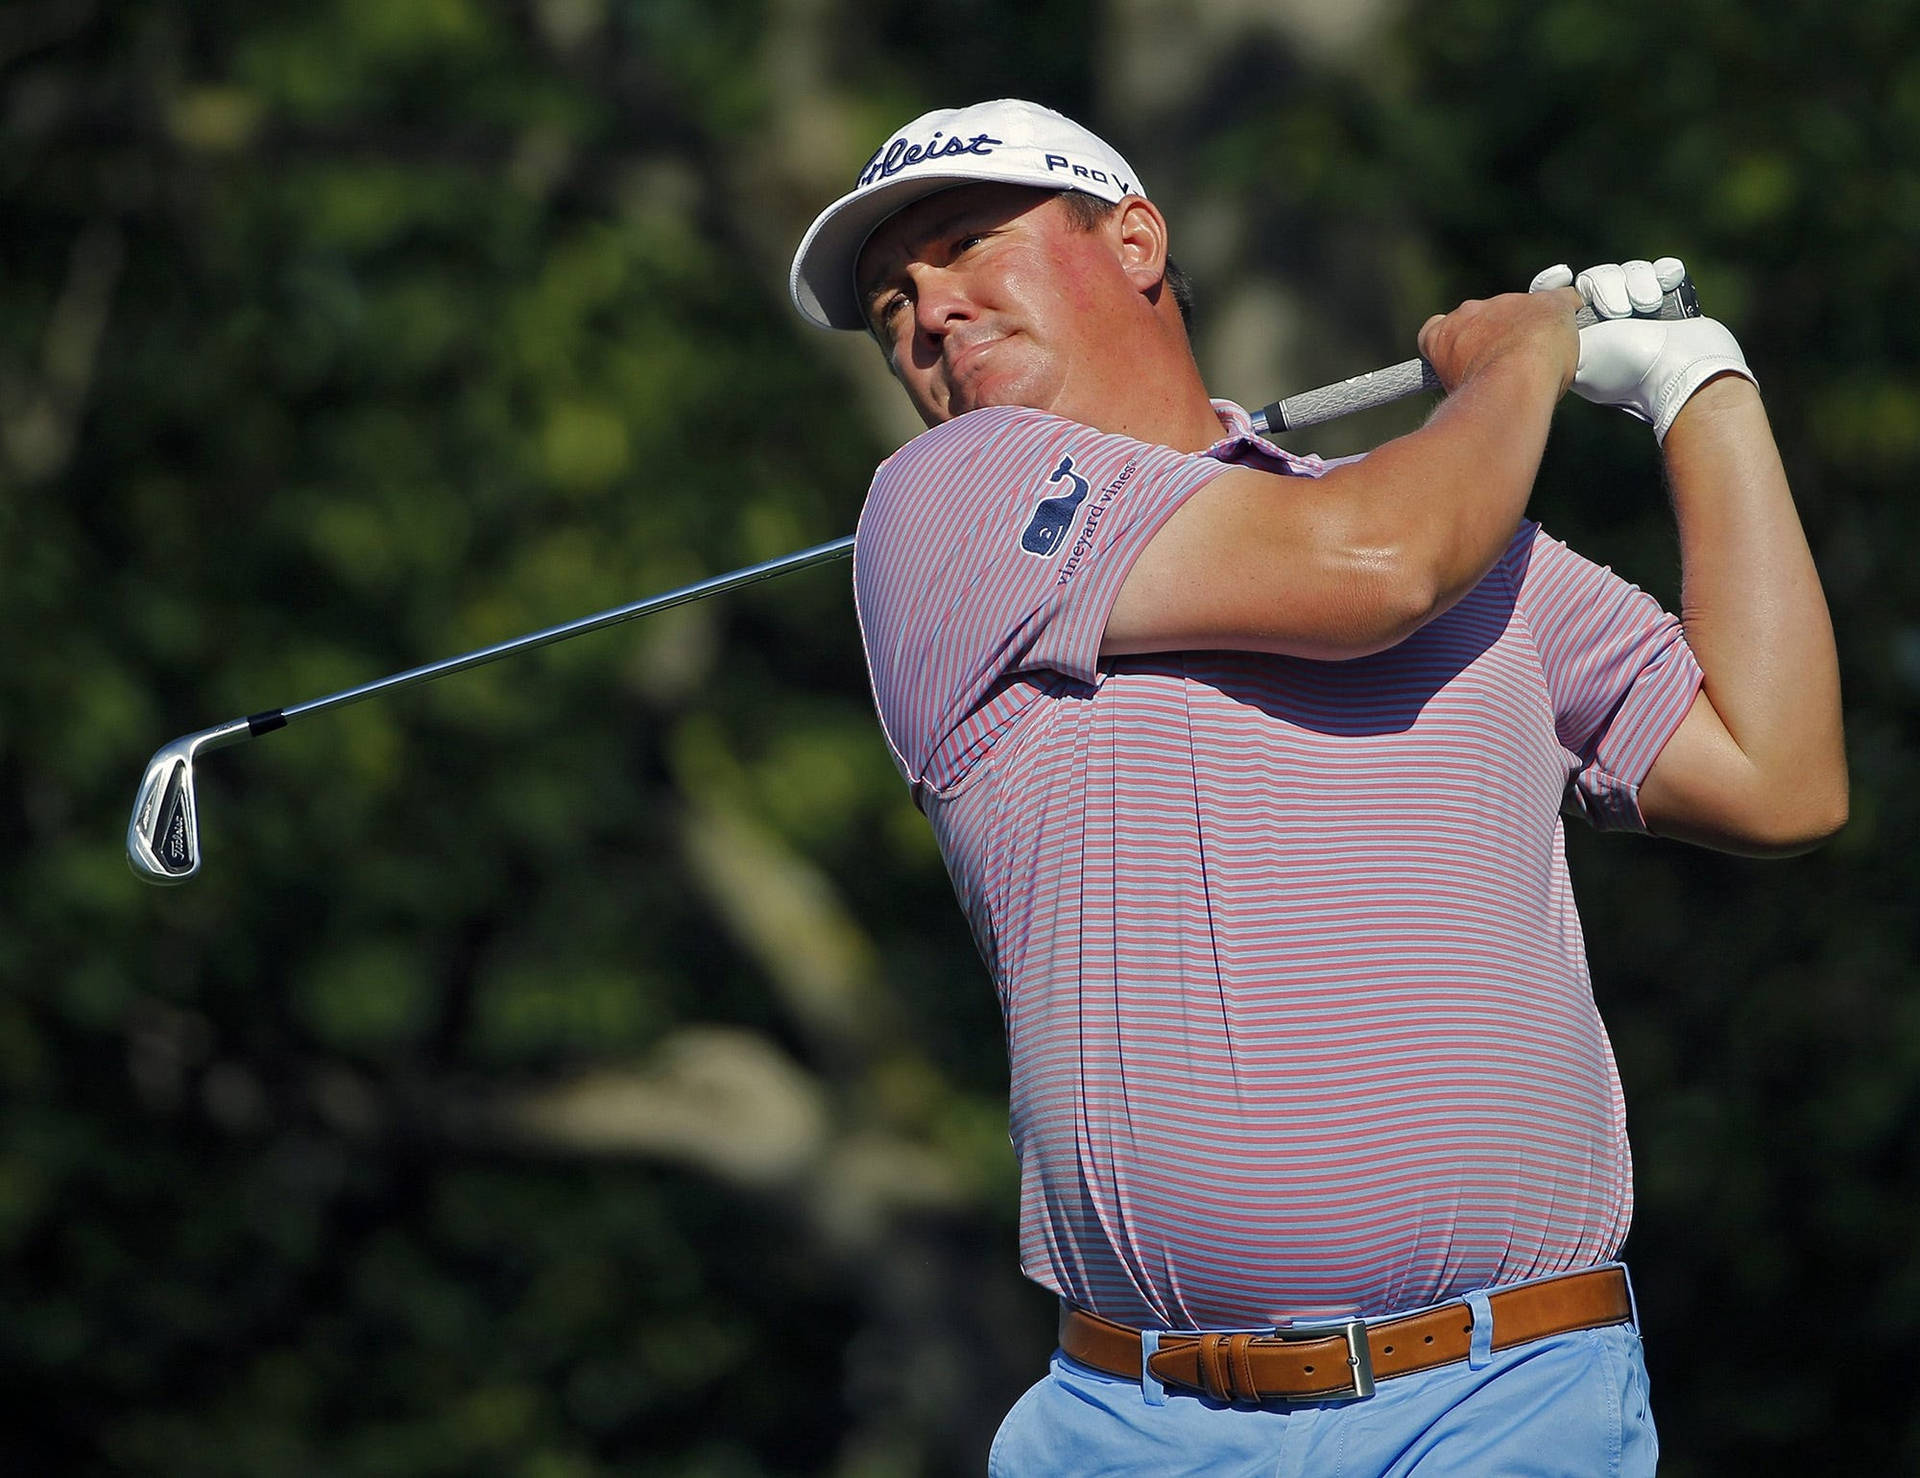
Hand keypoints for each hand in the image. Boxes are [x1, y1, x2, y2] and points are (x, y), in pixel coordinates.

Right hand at [1418, 287, 1581, 395]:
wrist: (1512, 385)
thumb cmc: (1483, 397)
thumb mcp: (1459, 391)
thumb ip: (1465, 379)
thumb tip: (1473, 390)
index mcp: (1442, 333)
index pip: (1437, 328)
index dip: (1455, 341)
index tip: (1467, 357)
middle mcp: (1469, 312)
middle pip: (1482, 317)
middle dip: (1496, 335)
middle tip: (1509, 363)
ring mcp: (1507, 303)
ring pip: (1521, 309)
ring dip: (1529, 327)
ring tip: (1542, 357)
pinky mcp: (1547, 303)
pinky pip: (1563, 299)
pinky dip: (1568, 311)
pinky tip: (1572, 327)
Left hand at [1529, 258, 1755, 442]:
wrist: (1684, 371)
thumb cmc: (1627, 367)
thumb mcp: (1579, 355)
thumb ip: (1555, 334)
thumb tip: (1544, 312)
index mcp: (1581, 339)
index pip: (1557, 302)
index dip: (1555, 284)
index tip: (1562, 275)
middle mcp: (1608, 325)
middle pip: (1596, 280)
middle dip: (1607, 287)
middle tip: (1619, 311)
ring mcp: (1640, 314)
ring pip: (1628, 273)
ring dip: (1637, 283)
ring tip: (1646, 304)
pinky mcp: (1671, 304)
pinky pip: (1661, 271)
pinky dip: (1664, 273)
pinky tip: (1666, 283)